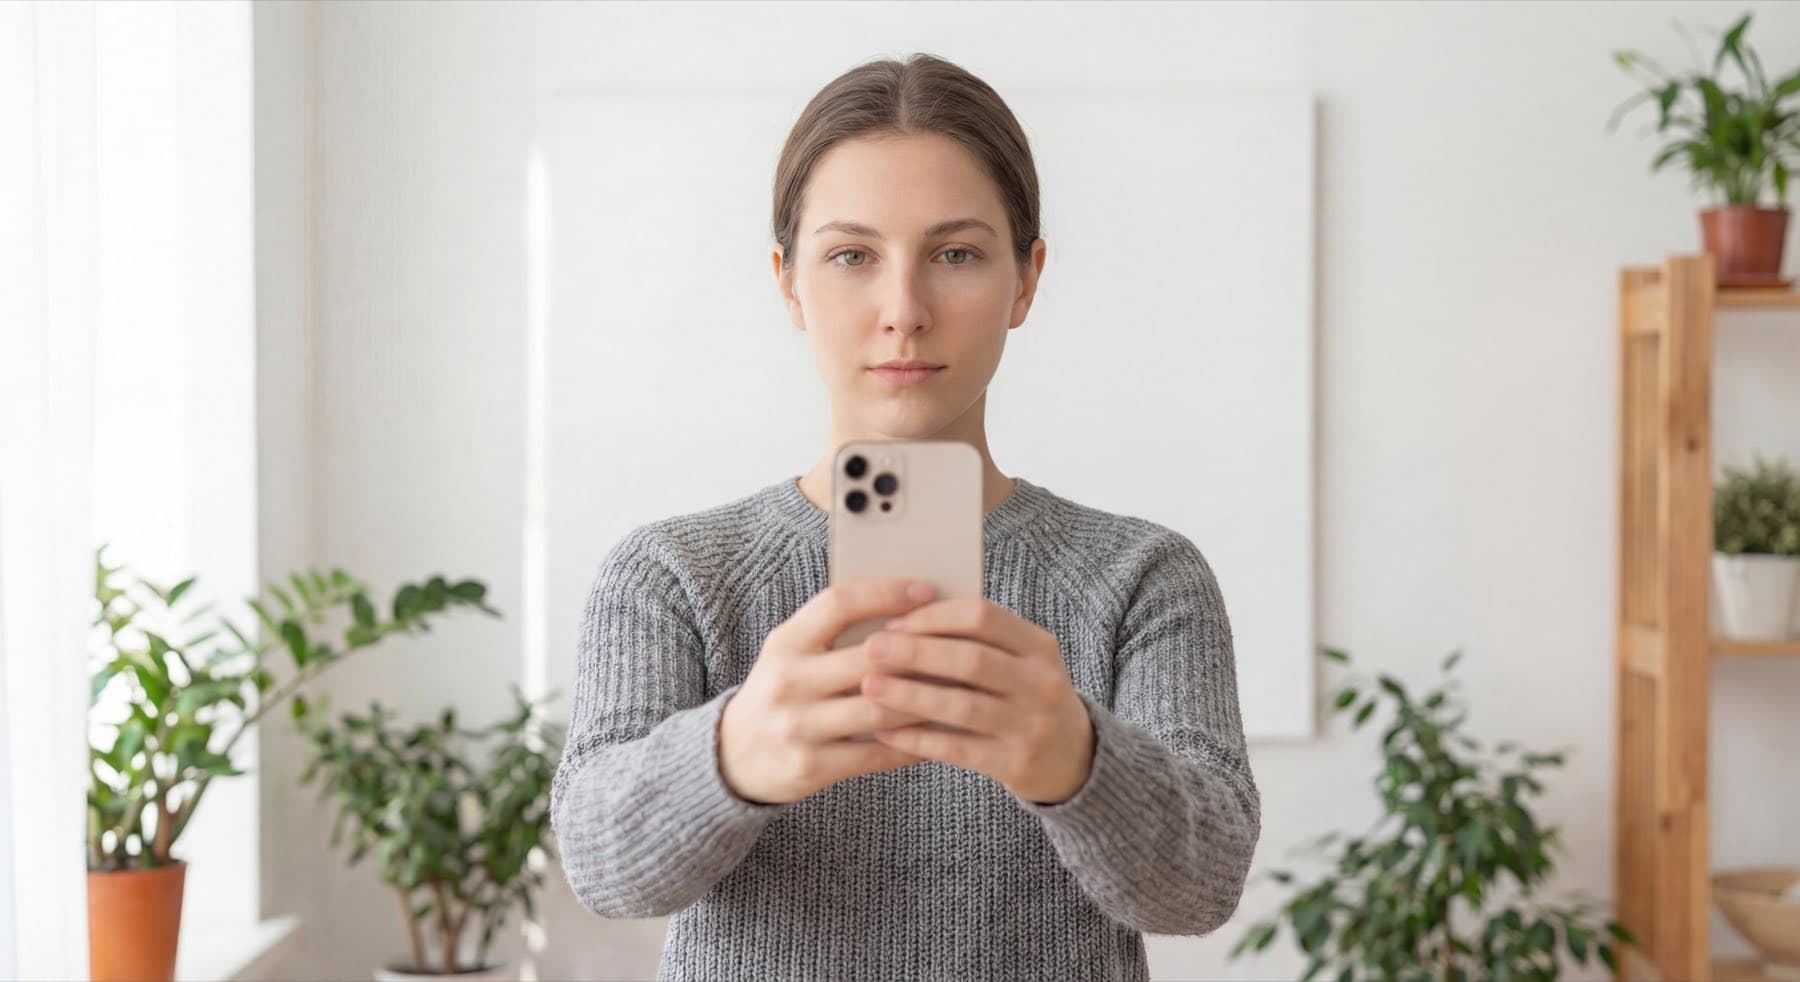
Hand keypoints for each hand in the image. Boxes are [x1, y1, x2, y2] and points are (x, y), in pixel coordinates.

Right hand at [717, 578, 938, 803]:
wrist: (733, 755)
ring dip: (926, 698)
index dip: (885, 593)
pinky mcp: (812, 766)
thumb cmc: (781, 691)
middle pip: (869, 657)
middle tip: (961, 643)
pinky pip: (877, 752)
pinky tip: (939, 732)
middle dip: (920, 650)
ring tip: (959, 687)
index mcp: (785, 642)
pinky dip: (914, 743)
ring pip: (880, 707)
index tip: (926, 590)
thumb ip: (835, 631)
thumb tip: (908, 607)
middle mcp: (788, 681)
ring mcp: (799, 726)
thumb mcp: (792, 652)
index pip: (838, 603)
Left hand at [859, 596, 1095, 804]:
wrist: (1075, 758)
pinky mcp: (1016, 764)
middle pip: (970, 659)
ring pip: (962, 706)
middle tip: (871, 649)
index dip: (934, 617)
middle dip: (915, 652)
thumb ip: (978, 642)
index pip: (982, 616)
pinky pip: (958, 749)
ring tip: (870, 687)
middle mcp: (1041, 683)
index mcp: (1039, 646)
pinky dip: (918, 738)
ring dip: (910, 695)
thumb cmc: (1027, 697)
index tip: (894, 622)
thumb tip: (902, 622)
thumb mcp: (1021, 661)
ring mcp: (1032, 725)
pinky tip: (885, 732)